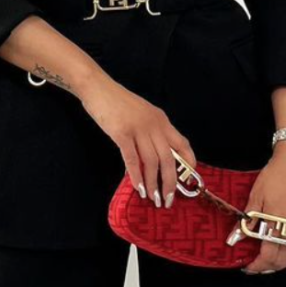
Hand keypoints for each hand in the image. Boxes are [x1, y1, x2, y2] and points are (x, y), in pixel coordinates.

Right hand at [79, 76, 195, 208]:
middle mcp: (154, 125)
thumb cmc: (117, 103)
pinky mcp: (121, 133)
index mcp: (162, 120)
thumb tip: (155, 157)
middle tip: (167, 199)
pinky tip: (138, 188)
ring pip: (151, 162)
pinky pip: (132, 158)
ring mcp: (138, 129)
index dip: (188, 163)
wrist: (97, 87)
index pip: (183, 144)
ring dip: (153, 183)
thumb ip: (150, 132)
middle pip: (168, 158)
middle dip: (170, 182)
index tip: (187, 180)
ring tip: (153, 198)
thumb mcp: (142, 115)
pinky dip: (136, 175)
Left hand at [238, 148, 285, 273]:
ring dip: (282, 264)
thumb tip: (235, 238)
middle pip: (282, 258)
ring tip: (271, 266)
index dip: (257, 264)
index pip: (268, 254)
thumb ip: (247, 221)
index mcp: (277, 223)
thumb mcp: (255, 197)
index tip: (248, 267)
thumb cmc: (275, 176)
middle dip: (268, 267)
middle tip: (256, 267)